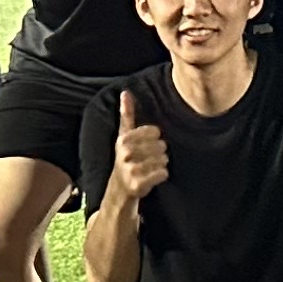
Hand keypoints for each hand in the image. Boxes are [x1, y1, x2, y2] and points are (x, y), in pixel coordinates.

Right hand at [103, 91, 169, 211]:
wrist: (119, 190)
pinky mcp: (138, 185)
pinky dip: (161, 176)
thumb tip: (125, 92)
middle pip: (161, 146)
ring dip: (160, 165)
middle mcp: (125, 154)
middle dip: (158, 153)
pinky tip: (152, 178)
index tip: (145, 146)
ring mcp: (131, 170)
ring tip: (149, 169)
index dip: (154, 139)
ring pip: (164, 160)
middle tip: (147, 160)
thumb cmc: (126, 159)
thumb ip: (127, 114)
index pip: (155, 132)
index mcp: (123, 139)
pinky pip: (163, 173)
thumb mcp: (124, 136)